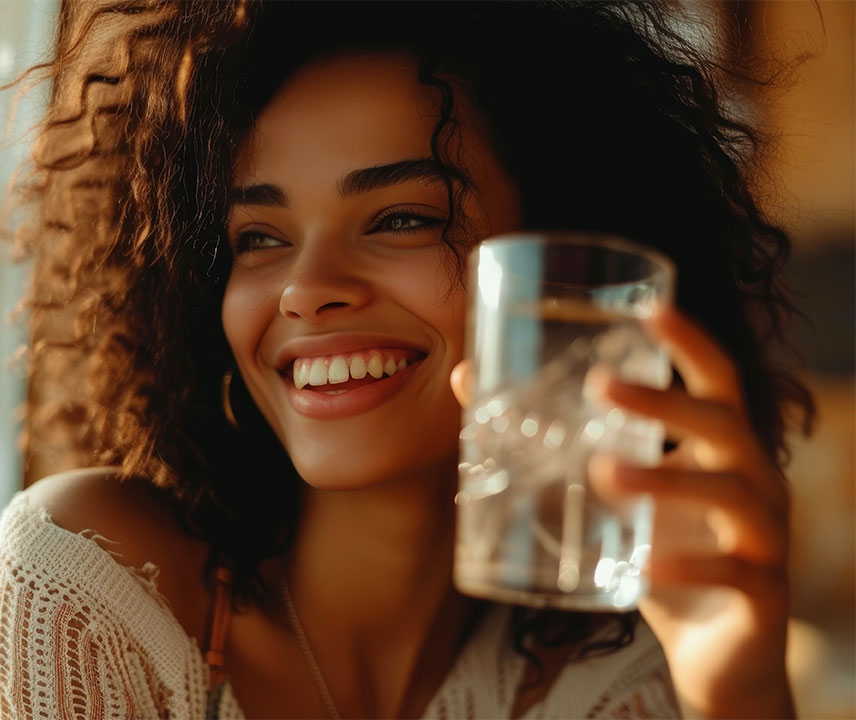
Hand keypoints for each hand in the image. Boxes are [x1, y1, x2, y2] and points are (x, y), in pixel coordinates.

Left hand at [449, 307, 795, 718]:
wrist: (712, 656)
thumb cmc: (660, 555)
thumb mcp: (606, 493)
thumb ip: (554, 440)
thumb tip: (466, 375)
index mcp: (721, 448)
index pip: (717, 378)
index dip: (691, 340)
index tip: (650, 305)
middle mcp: (754, 480)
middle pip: (726, 423)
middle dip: (665, 403)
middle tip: (597, 386)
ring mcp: (764, 536)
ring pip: (729, 494)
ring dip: (664, 480)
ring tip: (600, 473)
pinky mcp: (761, 593)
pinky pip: (731, 571)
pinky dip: (684, 567)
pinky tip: (642, 566)